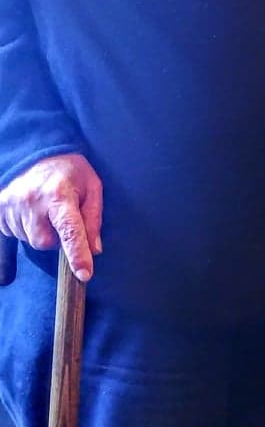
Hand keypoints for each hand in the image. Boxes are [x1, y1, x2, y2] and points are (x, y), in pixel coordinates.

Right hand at [0, 154, 102, 282]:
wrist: (37, 151)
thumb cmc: (70, 171)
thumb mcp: (92, 186)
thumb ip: (94, 218)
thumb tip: (94, 250)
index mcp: (59, 195)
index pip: (70, 231)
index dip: (77, 254)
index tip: (84, 274)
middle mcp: (32, 201)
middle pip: (45, 242)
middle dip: (57, 237)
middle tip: (61, 216)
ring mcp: (12, 206)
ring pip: (30, 240)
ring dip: (41, 232)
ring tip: (45, 209)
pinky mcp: (0, 209)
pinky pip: (13, 235)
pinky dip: (25, 229)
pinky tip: (31, 214)